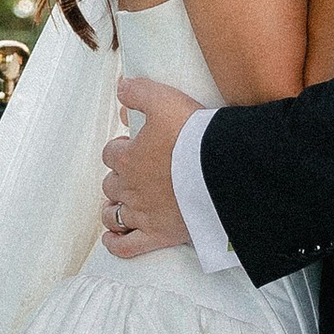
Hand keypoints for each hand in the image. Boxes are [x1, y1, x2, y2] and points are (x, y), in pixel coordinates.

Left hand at [100, 73, 198, 257]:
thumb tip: (121, 87)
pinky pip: (128, 247)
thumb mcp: (165, 100)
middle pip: (111, 185)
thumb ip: (139, 91)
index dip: (120, 150)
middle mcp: (130, 188)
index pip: (111, 154)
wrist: (222, 170)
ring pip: (114, 215)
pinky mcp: (159, 235)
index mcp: (128, 158)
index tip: (131, 147)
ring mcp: (143, 215)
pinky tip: (112, 240)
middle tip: (135, 174)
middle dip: (119, 179)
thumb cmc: (194, 135)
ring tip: (117, 206)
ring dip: (113, 210)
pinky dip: (116, 244)